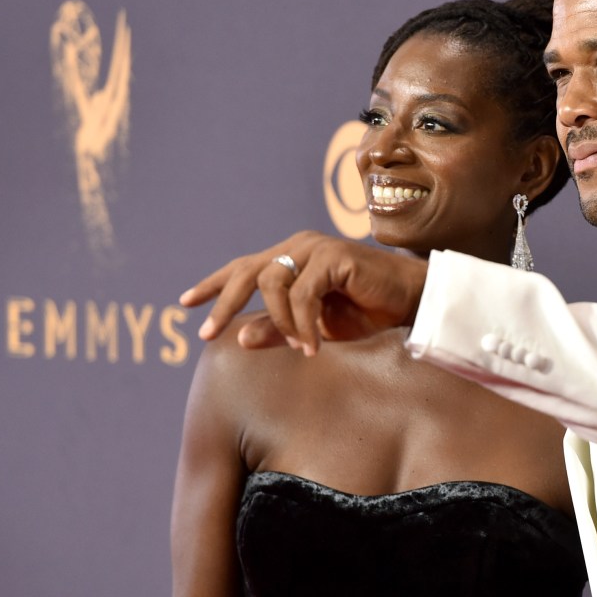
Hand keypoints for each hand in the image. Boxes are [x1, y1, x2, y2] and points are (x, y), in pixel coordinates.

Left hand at [179, 231, 427, 352]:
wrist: (411, 303)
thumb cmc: (366, 314)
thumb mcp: (314, 328)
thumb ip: (279, 330)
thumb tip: (238, 338)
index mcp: (291, 258)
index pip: (242, 267)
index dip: (213, 284)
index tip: (185, 303)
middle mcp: (299, 247)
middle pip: (247, 271)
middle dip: (223, 303)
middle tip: (207, 334)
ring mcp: (315, 248)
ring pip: (272, 284)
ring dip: (279, 323)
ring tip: (299, 348)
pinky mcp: (334, 257)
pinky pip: (302, 295)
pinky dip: (303, 326)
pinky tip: (313, 348)